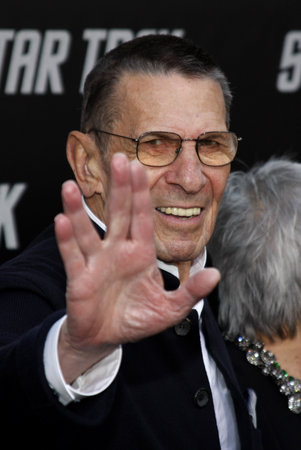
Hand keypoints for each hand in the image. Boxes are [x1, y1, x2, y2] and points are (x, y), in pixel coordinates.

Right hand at [55, 153, 219, 382]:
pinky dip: (67, 240)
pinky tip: (62, 221)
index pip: (142, 217)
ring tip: (70, 187)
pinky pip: (73, 256)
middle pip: (118, 215)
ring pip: (88, 232)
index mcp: (140, 254)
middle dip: (120, 188)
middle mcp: (118, 251)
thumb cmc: (137, 318)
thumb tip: (216, 274)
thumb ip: (191, 292)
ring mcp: (97, 263)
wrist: (106, 336)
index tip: (141, 166)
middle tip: (119, 158)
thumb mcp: (170, 308)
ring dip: (78, 210)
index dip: (142, 193)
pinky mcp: (79, 279)